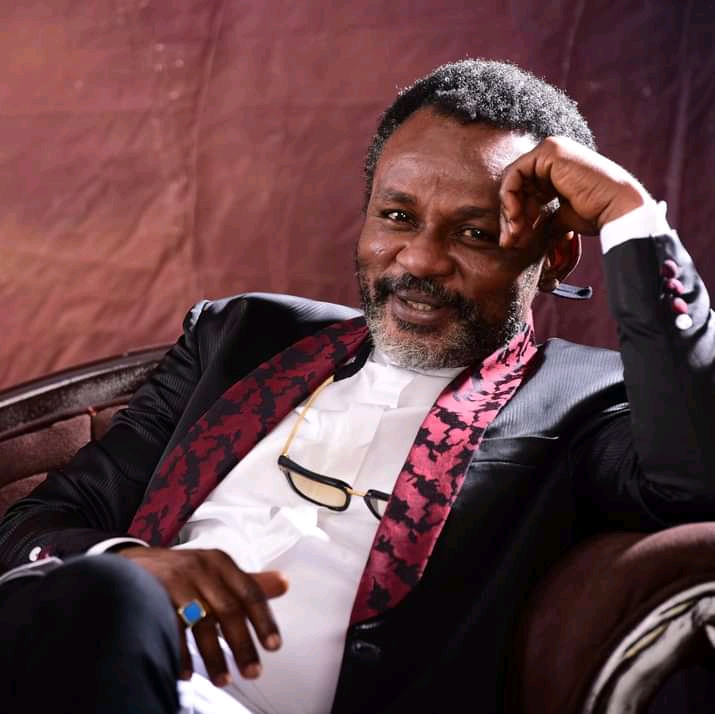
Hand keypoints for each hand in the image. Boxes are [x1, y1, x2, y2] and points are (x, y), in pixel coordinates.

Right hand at [119, 546, 287, 685]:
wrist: (129, 564)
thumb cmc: (181, 572)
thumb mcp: (216, 571)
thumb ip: (248, 583)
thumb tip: (284, 583)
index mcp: (221, 563)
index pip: (250, 592)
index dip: (264, 620)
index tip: (273, 646)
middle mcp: (202, 568)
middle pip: (229, 610)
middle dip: (242, 645)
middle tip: (253, 672)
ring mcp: (176, 580)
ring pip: (202, 623)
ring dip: (214, 656)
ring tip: (224, 680)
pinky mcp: (152, 594)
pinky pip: (170, 629)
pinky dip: (179, 654)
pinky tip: (186, 673)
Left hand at [499, 136, 650, 247]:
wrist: (616, 210)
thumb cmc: (596, 214)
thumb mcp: (561, 217)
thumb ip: (542, 219)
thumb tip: (522, 233)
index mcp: (556, 168)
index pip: (524, 192)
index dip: (516, 218)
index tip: (516, 241)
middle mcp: (553, 155)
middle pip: (516, 187)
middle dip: (510, 218)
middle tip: (510, 242)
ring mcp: (551, 150)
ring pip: (512, 182)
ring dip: (509, 212)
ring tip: (516, 235)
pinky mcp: (549, 152)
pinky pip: (514, 174)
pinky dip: (511, 198)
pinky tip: (517, 218)